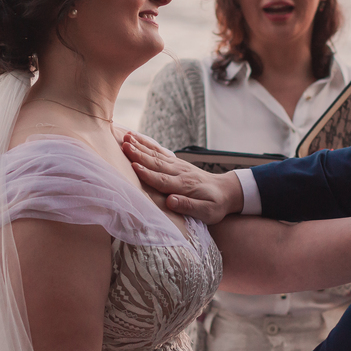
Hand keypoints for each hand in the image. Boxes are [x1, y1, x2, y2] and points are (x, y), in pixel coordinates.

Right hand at [121, 133, 243, 223]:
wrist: (226, 190)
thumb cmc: (215, 205)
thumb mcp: (207, 212)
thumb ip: (188, 206)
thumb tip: (170, 201)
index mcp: (185, 186)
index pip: (163, 180)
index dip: (148, 174)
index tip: (133, 167)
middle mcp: (180, 172)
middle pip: (156, 163)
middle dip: (139, 155)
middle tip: (124, 146)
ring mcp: (178, 165)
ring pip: (156, 155)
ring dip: (140, 147)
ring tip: (126, 139)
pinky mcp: (176, 162)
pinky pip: (160, 152)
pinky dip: (148, 145)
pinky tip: (137, 138)